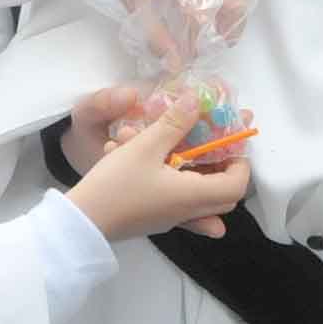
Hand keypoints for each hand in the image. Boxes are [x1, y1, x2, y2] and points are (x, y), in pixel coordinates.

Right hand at [66, 93, 252, 243]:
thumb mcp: (144, 146)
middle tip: (215, 143)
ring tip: (189, 148)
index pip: (236, 184)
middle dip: (224, 167)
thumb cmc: (115, 185)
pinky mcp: (155, 219)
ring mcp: (171, 218)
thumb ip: (174, 123)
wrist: (81, 223)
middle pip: (223, 195)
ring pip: (201, 199)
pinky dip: (179, 183)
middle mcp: (187, 211)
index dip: (240, 161)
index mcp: (192, 195)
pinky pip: (179, 202)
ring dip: (201, 174)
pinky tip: (162, 162)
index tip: (231, 140)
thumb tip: (197, 100)